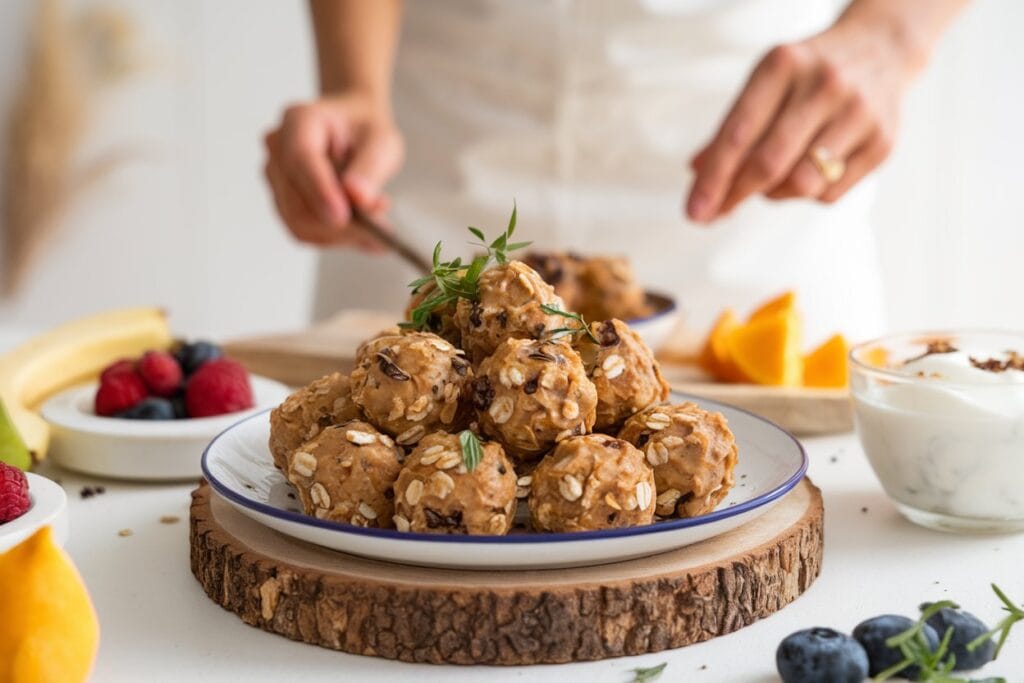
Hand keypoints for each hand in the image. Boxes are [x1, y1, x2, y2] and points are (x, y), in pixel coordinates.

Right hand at [263, 93, 403, 247]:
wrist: (353, 130)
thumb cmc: (365, 130)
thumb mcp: (382, 140)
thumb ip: (371, 167)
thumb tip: (357, 197)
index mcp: (299, 120)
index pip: (300, 159)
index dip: (320, 191)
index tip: (343, 216)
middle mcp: (278, 149)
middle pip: (296, 200)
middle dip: (338, 223)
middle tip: (379, 231)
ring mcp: (276, 177)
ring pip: (299, 222)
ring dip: (341, 234)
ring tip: (378, 228)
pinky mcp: (283, 202)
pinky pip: (305, 230)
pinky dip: (337, 237)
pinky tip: (364, 233)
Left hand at [686, 21, 912, 221]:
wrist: (880, 48)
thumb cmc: (805, 75)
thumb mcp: (765, 84)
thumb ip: (730, 130)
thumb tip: (697, 173)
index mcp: (783, 65)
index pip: (738, 133)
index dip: (713, 178)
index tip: (694, 212)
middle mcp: (824, 84)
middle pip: (769, 163)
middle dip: (735, 195)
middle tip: (715, 213)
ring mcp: (858, 113)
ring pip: (801, 184)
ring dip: (774, 194)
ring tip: (771, 181)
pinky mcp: (882, 142)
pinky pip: (830, 194)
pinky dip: (807, 195)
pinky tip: (807, 172)